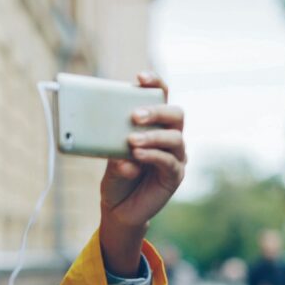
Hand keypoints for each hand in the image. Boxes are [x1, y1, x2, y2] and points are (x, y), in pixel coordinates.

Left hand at [99, 72, 186, 275]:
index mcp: (155, 124)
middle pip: (175, 113)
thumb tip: (118, 141)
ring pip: (175, 137)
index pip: (161, 96)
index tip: (139, 78)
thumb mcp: (108, 155)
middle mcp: (170, 136)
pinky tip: (138, 155)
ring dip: (153, 136)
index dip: (154, 83)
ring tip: (131, 140)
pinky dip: (153, 156)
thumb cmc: (116, 175)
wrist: (117, 207)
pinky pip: (169, 161)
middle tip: (135, 115)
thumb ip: (112, 144)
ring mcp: (175, 155)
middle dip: (156, 110)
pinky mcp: (174, 176)